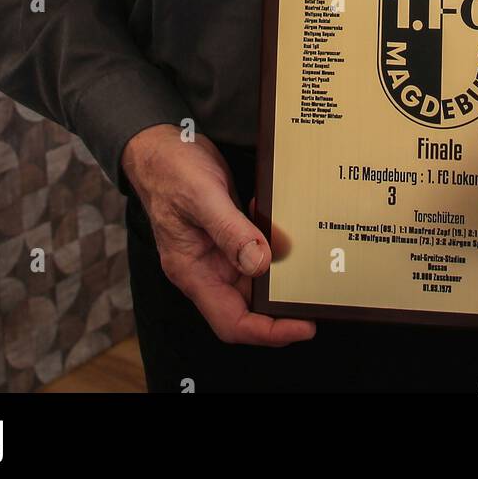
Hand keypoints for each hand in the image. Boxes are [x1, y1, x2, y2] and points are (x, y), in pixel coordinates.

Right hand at [121, 124, 316, 346]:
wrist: (160, 146)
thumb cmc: (170, 170)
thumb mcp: (202, 196)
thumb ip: (229, 231)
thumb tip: (260, 263)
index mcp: (192, 271)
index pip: (232, 321)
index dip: (268, 331)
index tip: (303, 326)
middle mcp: (205, 269)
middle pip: (248, 307)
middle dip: (282, 306)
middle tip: (317, 296)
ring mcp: (216, 253)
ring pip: (255, 279)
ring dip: (280, 273)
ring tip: (308, 265)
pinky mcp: (228, 235)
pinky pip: (254, 251)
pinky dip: (273, 244)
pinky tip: (283, 228)